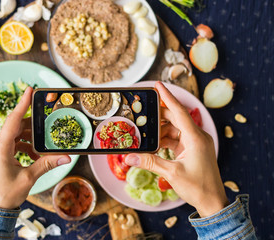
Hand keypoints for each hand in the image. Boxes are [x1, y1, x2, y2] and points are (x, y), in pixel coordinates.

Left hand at [0, 87, 70, 208]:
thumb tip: (65, 157)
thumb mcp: (28, 178)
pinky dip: (23, 146)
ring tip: (41, 148)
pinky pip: (10, 144)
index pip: (13, 120)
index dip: (22, 104)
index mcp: (0, 148)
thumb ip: (46, 164)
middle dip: (32, 125)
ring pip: (13, 135)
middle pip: (15, 126)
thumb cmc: (5, 195)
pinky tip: (33, 155)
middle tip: (45, 125)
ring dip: (28, 138)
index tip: (29, 90)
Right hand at [125, 82, 227, 216]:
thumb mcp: (171, 173)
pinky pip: (176, 138)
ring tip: (146, 132)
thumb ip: (149, 162)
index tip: (157, 85)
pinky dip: (165, 140)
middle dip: (159, 116)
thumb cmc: (198, 187)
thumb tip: (129, 157)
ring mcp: (195, 143)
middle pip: (175, 118)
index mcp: (195, 138)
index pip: (179, 111)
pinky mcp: (192, 150)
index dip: (167, 97)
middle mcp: (197, 136)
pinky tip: (154, 144)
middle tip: (143, 113)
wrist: (212, 202)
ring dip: (160, 130)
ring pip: (175, 129)